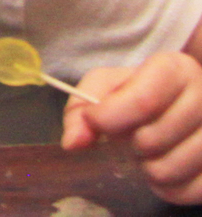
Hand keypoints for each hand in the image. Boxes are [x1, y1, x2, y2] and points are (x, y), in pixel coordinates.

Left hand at [62, 53, 201, 204]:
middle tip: (129, 136)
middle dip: (127, 144)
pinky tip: (164, 167)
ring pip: (167, 170)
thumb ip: (81, 108)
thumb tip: (72, 143)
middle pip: (151, 140)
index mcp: (175, 69)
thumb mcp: (106, 85)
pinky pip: (188, 192)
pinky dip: (166, 188)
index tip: (95, 121)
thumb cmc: (140, 90)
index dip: (109, 118)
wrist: (182, 102)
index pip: (142, 101)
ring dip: (144, 167)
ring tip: (146, 152)